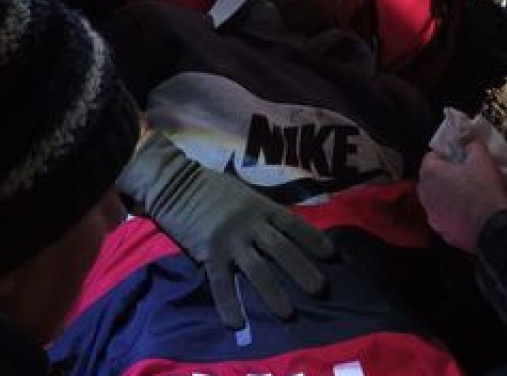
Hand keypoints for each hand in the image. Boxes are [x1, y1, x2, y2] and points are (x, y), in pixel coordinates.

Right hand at [118, 133, 334, 328]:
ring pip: (258, 270)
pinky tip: (237, 323)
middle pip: (282, 249)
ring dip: (274, 293)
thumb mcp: (243, 193)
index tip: (331, 255)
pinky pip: (222, 283)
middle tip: (320, 289)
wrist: (174, 184)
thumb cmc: (210, 187)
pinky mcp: (209, 252)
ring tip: (288, 313)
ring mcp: (230, 239)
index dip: (313, 240)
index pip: (293, 224)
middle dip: (302, 270)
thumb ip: (261, 211)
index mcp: (260, 206)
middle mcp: (250, 223)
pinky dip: (230, 304)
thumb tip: (282, 229)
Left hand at [418, 137, 506, 252]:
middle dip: (442, 175)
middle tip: (462, 176)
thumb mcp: (483, 159)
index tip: (459, 159)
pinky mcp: (441, 232)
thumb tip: (469, 143)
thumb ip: (472, 145)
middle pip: (430, 178)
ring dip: (444, 195)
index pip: (431, 156)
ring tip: (463, 195)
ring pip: (434, 199)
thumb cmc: (485, 191)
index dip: (446, 156)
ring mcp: (431, 215)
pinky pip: (442, 217)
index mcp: (430, 173)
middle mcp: (425, 194)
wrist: (494, 230)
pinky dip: (449, 214)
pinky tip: (464, 214)